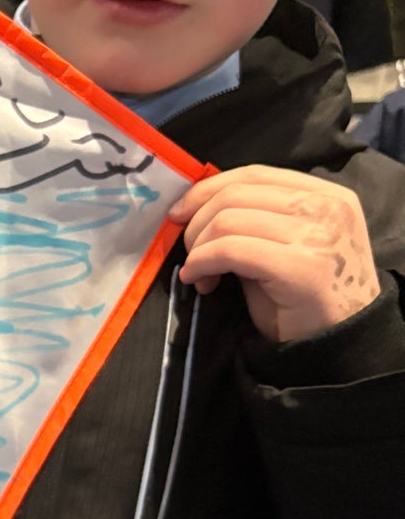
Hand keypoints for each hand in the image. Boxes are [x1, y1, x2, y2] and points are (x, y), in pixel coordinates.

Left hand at [169, 165, 380, 342]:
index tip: (180, 213)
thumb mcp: (285, 243)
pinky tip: (200, 280)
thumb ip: (256, 218)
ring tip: (199, 273)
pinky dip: (202, 262)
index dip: (208, 189)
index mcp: (327, 195)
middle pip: (236, 194)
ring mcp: (317, 234)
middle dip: (197, 223)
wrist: (338, 344)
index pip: (255, 174)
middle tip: (190, 254)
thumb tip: (195, 207)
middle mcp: (327, 207)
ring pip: (228, 220)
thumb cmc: (304, 298)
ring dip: (199, 248)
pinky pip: (231, 250)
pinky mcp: (300, 266)